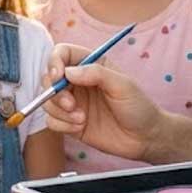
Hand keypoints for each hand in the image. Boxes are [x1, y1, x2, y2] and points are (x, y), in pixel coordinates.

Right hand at [41, 43, 165, 162]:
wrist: (144, 138)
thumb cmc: (138, 106)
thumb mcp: (123, 85)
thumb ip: (96, 73)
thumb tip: (68, 71)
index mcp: (90, 65)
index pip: (62, 53)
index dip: (54, 62)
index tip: (58, 76)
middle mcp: (78, 82)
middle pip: (48, 78)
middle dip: (55, 92)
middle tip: (71, 104)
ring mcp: (73, 102)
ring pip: (47, 101)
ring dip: (59, 111)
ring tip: (81, 119)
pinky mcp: (69, 122)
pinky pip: (51, 121)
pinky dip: (61, 124)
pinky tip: (79, 127)